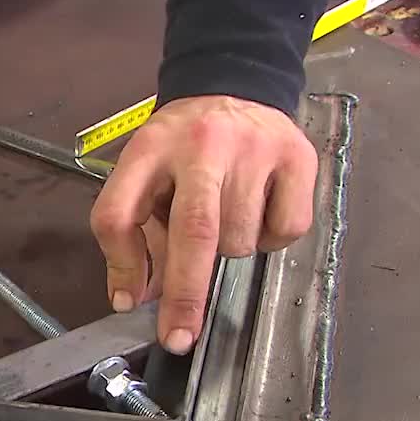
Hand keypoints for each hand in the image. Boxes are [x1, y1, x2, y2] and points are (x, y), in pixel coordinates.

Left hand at [89, 95, 317, 354]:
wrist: (235, 84)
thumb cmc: (181, 145)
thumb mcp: (143, 173)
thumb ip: (131, 232)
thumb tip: (133, 296)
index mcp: (149, 149)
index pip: (122, 211)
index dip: (123, 264)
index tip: (130, 306)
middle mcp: (201, 145)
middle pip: (193, 230)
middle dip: (186, 292)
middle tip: (179, 336)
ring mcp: (254, 149)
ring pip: (239, 239)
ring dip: (231, 250)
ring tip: (227, 214)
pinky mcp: (297, 158)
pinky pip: (284, 230)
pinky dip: (271, 238)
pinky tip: (259, 209)